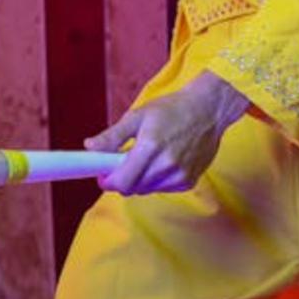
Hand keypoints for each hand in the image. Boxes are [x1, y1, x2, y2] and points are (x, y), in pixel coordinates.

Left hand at [84, 71, 249, 195]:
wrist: (208, 109)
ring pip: (147, 190)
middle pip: (132, 189)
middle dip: (123, 178)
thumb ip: (113, 135)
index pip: (121, 182)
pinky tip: (163, 160)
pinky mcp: (189, 181)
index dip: (108, 181)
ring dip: (140, 179)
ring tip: (147, 156)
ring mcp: (179, 176)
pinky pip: (163, 188)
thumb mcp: (138, 115)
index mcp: (150, 148)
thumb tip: (90, 147)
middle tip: (124, 160)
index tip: (103, 174)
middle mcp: (165, 166)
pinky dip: (157, 179)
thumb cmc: (172, 109)